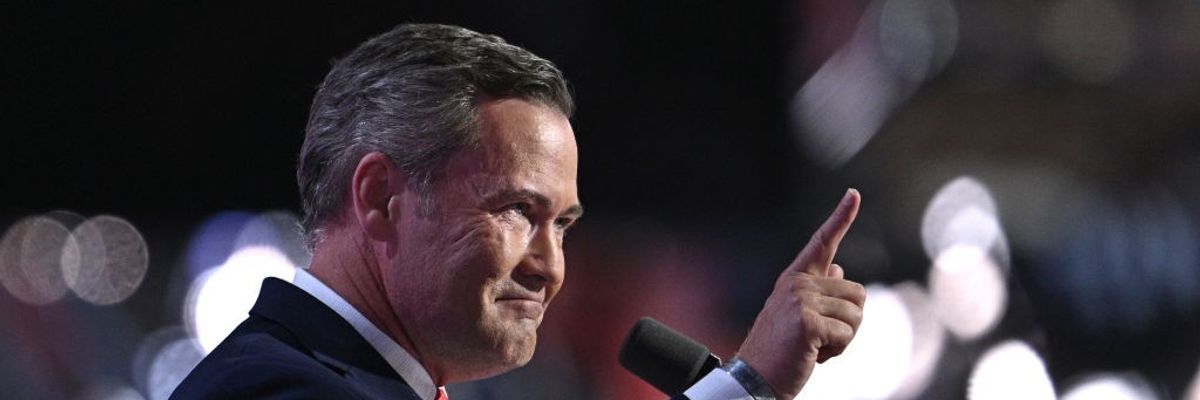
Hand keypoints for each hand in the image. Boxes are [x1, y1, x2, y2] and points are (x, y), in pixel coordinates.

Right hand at [736, 189, 866, 398]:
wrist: (754, 378)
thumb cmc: (779, 350)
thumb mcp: (796, 314)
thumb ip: (817, 289)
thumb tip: (838, 267)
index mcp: (794, 279)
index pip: (822, 242)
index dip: (841, 217)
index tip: (854, 194)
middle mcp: (797, 284)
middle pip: (858, 294)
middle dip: (848, 322)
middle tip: (817, 337)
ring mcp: (801, 302)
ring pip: (857, 315)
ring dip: (844, 338)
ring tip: (814, 346)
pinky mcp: (807, 323)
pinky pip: (847, 335)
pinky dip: (837, 351)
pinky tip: (813, 355)